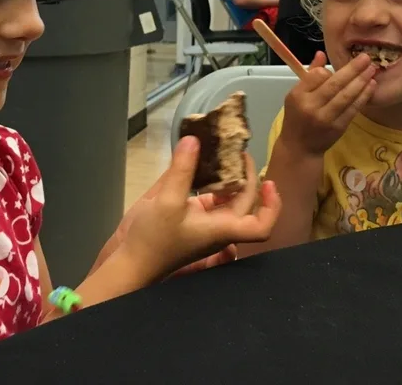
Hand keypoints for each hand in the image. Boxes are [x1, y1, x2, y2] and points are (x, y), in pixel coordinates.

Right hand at [116, 138, 280, 281]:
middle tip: (240, 152)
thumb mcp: (167, 202)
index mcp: (221, 228)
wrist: (130, 263)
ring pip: (227, 200)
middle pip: (244, 204)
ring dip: (229, 179)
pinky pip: (207, 198)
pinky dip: (209, 181)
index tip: (270, 183)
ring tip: (225, 154)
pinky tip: (202, 163)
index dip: (271, 207)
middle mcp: (217, 226)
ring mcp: (202, 222)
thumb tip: (194, 139)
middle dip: (247, 179)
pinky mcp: (187, 217)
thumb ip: (181, 170)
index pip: (260, 226)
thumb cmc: (154, 239)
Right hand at [279, 51, 376, 157]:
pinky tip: (371, 86)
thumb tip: (321, 54)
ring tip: (372, 69)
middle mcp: (311, 106)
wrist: (300, 147)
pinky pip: (353, 109)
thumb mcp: (296, 94)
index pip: (316, 76)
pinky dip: (363, 96)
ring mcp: (326, 118)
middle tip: (366, 57)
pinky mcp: (338, 127)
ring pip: (346, 96)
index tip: (341, 63)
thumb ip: (309, 75)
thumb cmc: (297, 117)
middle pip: (335, 84)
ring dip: (361, 81)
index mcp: (298, 96)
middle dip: (353, 69)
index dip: (330, 69)